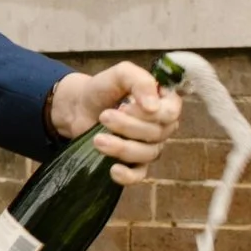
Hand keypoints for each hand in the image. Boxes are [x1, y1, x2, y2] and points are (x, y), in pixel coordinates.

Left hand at [47, 61, 182, 184]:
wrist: (79, 106)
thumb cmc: (104, 88)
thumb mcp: (121, 74)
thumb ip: (139, 81)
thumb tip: (153, 107)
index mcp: (164, 102)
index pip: (170, 112)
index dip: (148, 113)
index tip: (125, 105)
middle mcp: (162, 126)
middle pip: (157, 133)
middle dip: (127, 126)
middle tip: (104, 116)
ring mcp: (150, 146)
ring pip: (147, 153)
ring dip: (121, 147)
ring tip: (97, 139)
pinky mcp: (134, 163)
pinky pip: (139, 175)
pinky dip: (128, 176)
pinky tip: (113, 169)